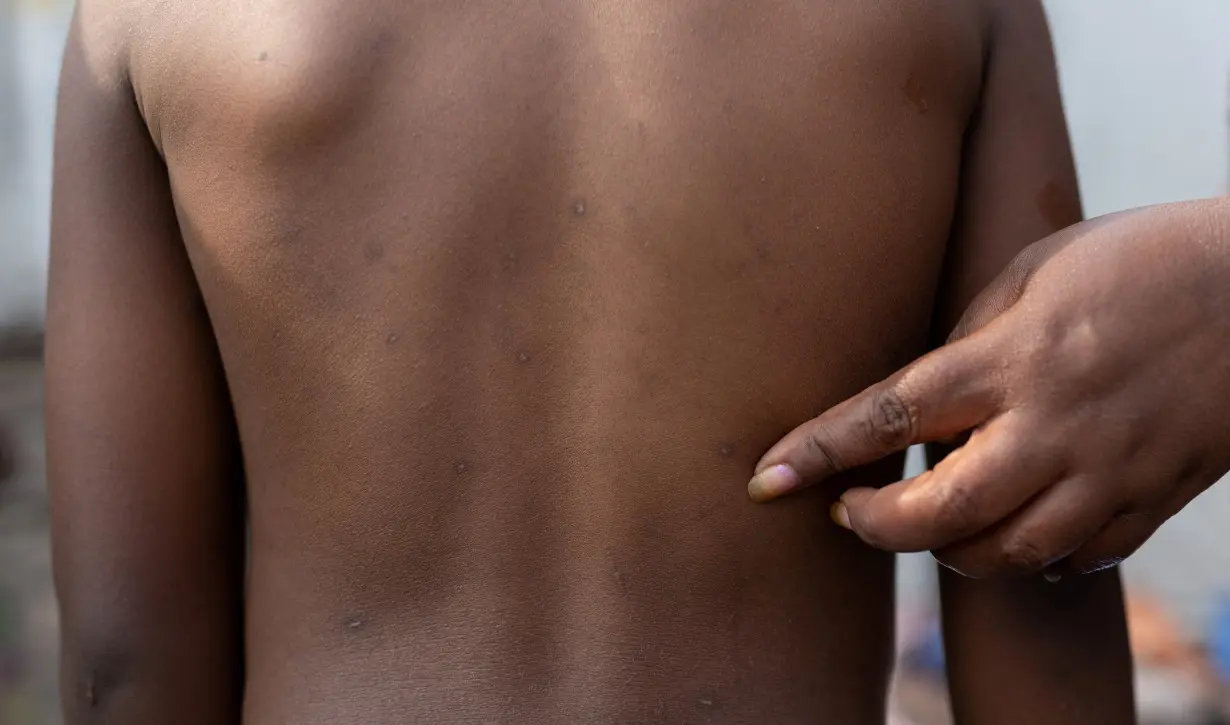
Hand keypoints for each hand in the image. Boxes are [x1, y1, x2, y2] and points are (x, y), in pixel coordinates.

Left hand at [748, 199, 1229, 577]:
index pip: (888, 415)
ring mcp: (1109, 470)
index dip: (817, 451)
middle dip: (877, 528)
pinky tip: (1016, 529)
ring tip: (930, 522)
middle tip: (848, 513)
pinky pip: (1079, 559)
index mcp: (1011, 356)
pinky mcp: (1154, 498)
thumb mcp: (1033, 270)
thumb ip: (969, 337)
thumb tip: (919, 397)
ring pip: (1007, 554)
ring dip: (950, 552)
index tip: (765, 481)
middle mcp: (1054, 424)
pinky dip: (1033, 557)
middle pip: (942, 515)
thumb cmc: (1136, 259)